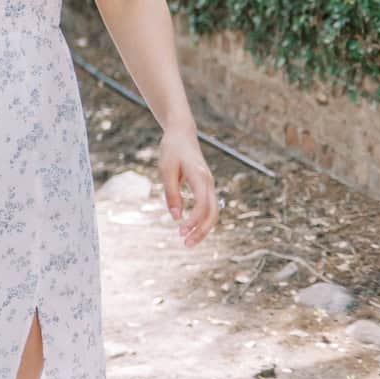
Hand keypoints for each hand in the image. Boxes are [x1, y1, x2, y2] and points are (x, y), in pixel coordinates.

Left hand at [158, 127, 217, 246]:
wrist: (182, 134)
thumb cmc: (171, 150)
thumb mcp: (166, 170)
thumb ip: (171, 193)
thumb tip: (175, 217)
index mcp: (199, 176)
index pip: (203, 204)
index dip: (194, 220)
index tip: (181, 231)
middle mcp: (208, 182)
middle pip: (213, 212)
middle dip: (202, 230)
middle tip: (186, 244)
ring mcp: (209, 184)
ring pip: (213, 212)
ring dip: (203, 228)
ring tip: (188, 241)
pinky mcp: (205, 186)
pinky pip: (209, 207)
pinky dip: (203, 220)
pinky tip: (192, 228)